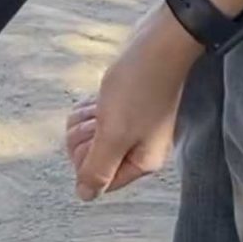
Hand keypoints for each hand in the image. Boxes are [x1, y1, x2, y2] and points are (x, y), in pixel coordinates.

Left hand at [68, 3, 203, 200]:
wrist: (158, 44)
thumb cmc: (140, 88)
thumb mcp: (114, 135)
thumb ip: (98, 169)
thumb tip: (86, 196)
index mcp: (142, 162)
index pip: (99, 181)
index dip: (87, 162)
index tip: (96, 138)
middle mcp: (137, 149)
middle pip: (91, 160)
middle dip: (84, 138)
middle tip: (100, 118)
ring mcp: (130, 128)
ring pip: (88, 137)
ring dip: (85, 121)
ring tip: (102, 104)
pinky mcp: (122, 108)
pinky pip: (92, 118)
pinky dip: (89, 107)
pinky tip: (99, 96)